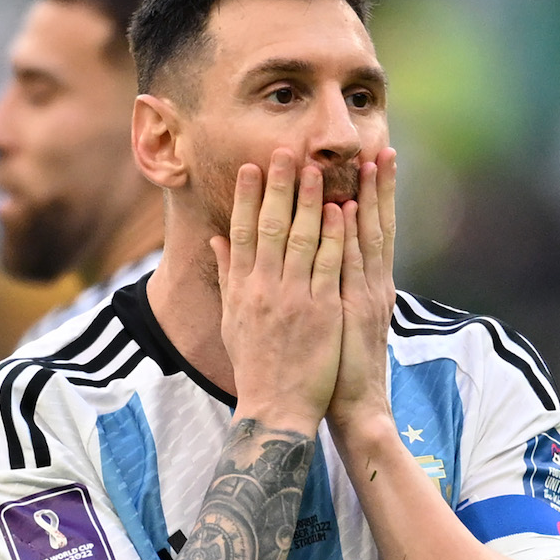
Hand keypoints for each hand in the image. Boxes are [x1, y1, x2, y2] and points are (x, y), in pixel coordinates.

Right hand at [211, 150, 346, 429]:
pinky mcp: (321, 311)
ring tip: (315, 168)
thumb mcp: (232, 320)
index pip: (242, 232)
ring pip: (300, 238)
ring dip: (309, 200)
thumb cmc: (256, 365)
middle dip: (277, 186)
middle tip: (284, 151)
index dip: (246, 197)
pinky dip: (335, 236)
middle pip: (269, 226)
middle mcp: (264, 288)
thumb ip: (228, 276)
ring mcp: (293, 298)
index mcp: (242, 288)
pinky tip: (342, 209)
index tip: (251, 167)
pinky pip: (329, 265)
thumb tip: (217, 239)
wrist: (276, 408)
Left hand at [327, 148, 396, 435]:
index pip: (371, 231)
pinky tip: (344, 211)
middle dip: (379, 188)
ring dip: (368, 200)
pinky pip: (349, 267)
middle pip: (377, 226)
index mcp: (367, 286)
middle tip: (381, 149)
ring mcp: (366, 296)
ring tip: (368, 163)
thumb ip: (332, 288)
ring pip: (368, 239)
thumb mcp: (338, 321)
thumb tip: (323, 261)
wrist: (354, 406)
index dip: (373, 197)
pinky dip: (347, 238)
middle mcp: (373, 285)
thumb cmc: (338, 366)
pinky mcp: (355, 311)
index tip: (371, 161)